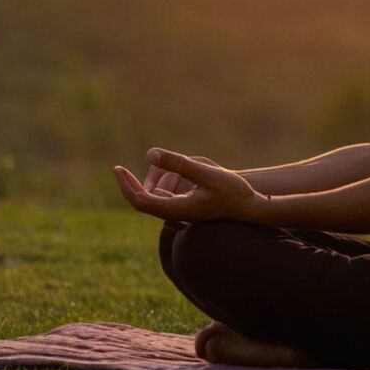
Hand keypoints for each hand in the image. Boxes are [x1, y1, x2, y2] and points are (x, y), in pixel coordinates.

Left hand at [114, 148, 264, 222]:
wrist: (252, 209)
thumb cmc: (233, 192)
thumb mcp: (206, 172)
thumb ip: (179, 164)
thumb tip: (149, 154)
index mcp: (177, 209)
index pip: (141, 201)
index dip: (125, 185)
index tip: (117, 169)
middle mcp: (176, 215)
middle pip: (143, 201)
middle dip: (132, 184)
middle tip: (119, 169)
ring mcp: (181, 214)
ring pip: (153, 200)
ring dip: (147, 184)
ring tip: (149, 167)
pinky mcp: (187, 209)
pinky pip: (164, 199)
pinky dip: (158, 186)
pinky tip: (162, 174)